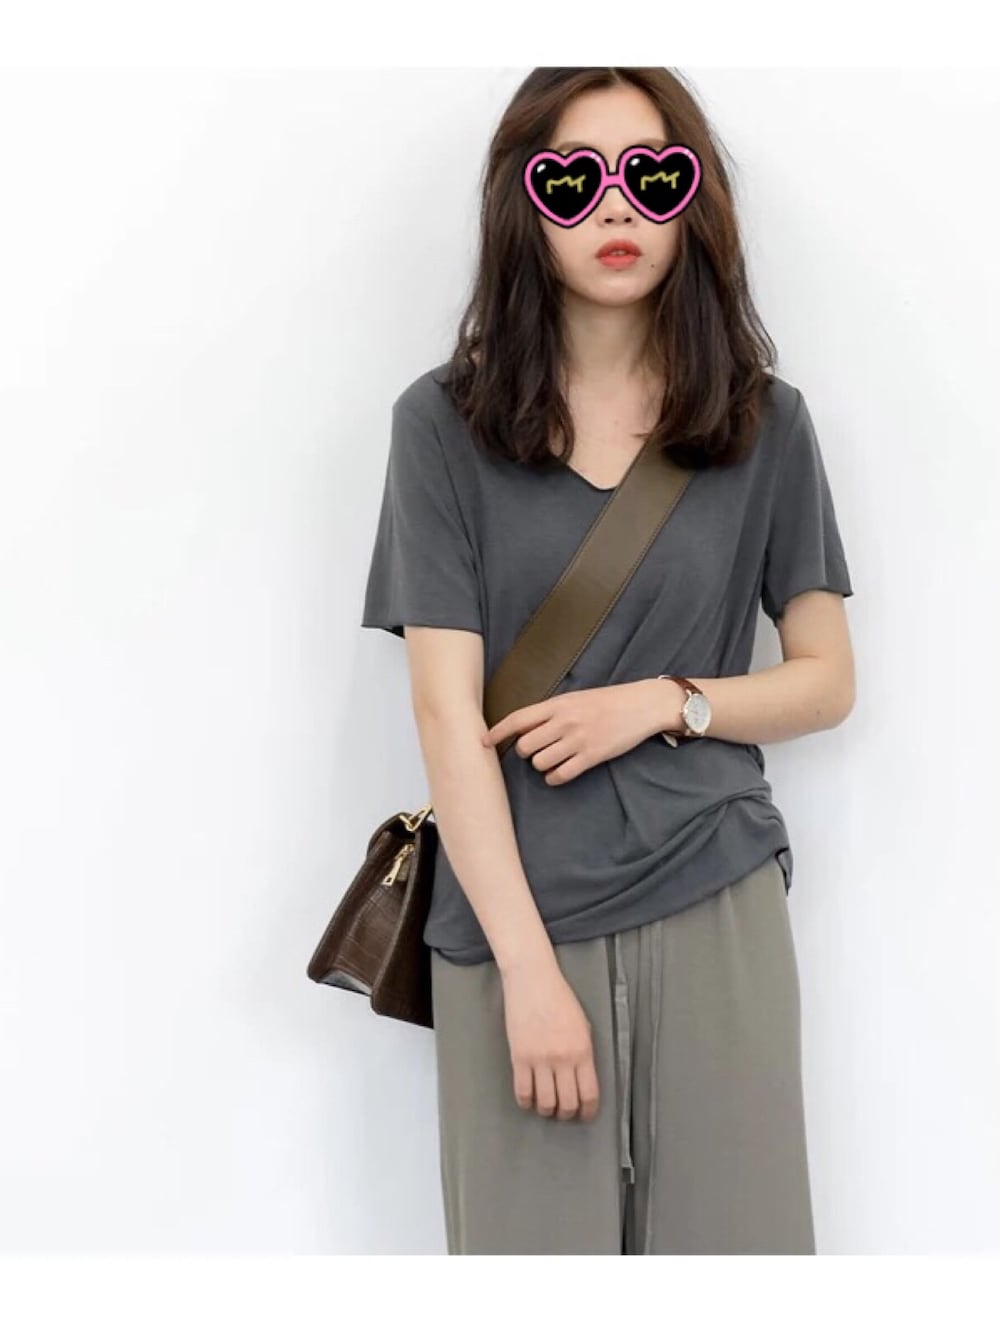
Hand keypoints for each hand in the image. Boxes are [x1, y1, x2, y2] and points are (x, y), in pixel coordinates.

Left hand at [481, 679, 681, 784]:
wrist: (641, 705)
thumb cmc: (607, 701)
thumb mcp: (575, 698)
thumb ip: (551, 711)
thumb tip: (525, 728)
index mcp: (558, 704)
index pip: (518, 719)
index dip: (498, 732)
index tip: (483, 742)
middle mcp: (564, 721)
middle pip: (526, 746)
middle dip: (526, 752)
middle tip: (537, 750)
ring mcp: (578, 740)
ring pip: (540, 762)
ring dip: (542, 765)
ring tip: (553, 759)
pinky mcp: (591, 756)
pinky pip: (560, 775)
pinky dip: (555, 777)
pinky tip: (560, 772)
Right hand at [499, 954, 599, 1121]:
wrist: (533, 981)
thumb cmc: (561, 999)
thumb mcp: (583, 1026)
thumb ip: (583, 1053)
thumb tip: (581, 1078)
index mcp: (583, 1051)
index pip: (589, 1094)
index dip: (588, 1112)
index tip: (585, 1116)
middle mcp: (563, 1059)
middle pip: (568, 1103)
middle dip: (567, 1114)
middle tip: (564, 1112)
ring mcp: (539, 1060)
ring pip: (545, 1102)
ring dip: (547, 1111)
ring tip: (547, 1107)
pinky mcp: (519, 1058)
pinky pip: (522, 1091)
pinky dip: (526, 1102)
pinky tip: (529, 1100)